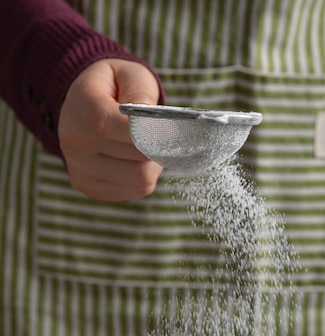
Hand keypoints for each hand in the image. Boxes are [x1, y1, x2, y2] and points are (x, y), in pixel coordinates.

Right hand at [58, 59, 162, 201]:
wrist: (83, 105)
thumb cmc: (114, 88)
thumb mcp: (130, 75)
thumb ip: (142, 95)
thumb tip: (156, 127)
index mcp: (81, 105)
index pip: (112, 125)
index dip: (147, 130)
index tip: (168, 129)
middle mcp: (75, 141)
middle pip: (135, 156)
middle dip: (156, 146)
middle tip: (159, 135)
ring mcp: (80, 169)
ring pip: (140, 179)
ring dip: (153, 164)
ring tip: (146, 147)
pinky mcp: (89, 187)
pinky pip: (135, 191)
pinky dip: (144, 177)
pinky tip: (135, 161)